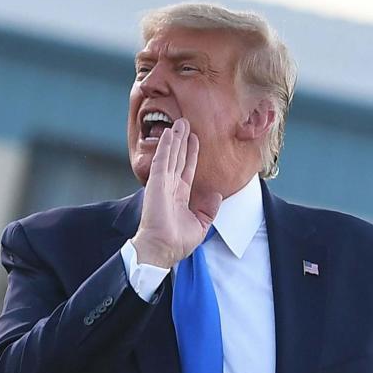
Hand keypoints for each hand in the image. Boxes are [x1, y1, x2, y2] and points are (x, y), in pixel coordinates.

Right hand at [131, 118, 219, 267]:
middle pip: (177, 158)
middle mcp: (170, 188)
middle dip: (182, 141)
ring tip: (180, 123)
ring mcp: (162, 184)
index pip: (186, 169)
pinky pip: (162, 161)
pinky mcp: (156, 183)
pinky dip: (166, 147)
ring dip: (175, 139)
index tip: (194, 140)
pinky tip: (169, 134)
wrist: (162, 249)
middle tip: (185, 124)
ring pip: (171, 156)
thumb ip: (209, 210)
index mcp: (179, 197)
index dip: (191, 154)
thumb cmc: (177, 243)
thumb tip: (216, 195)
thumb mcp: (200, 226)